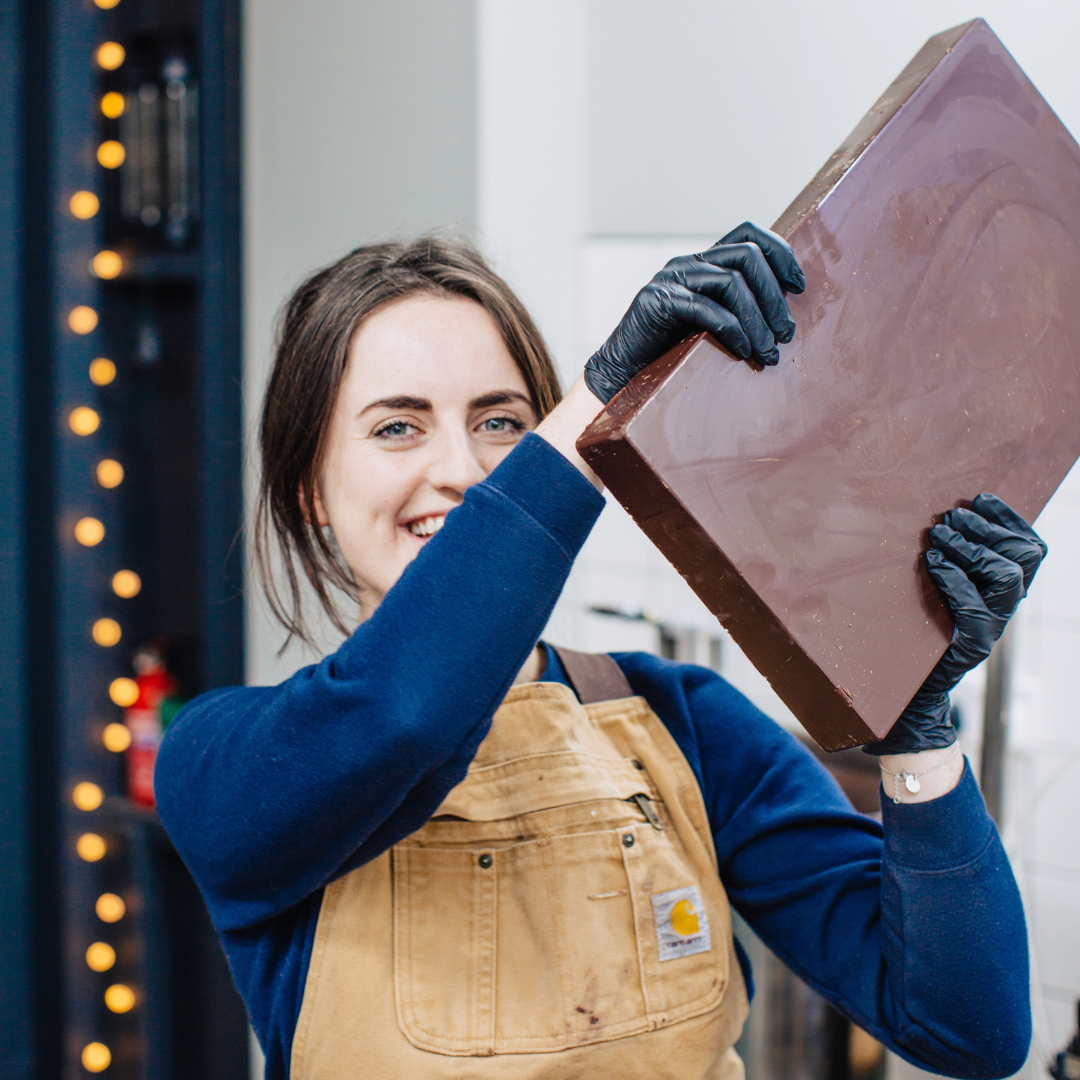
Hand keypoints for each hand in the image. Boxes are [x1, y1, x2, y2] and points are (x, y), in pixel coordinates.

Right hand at [583, 222, 805, 403]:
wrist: (621, 372)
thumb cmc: (669, 352)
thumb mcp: (710, 324)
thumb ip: (736, 309)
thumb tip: (784, 318)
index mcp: (703, 262)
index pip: (749, 234)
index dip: (780, 253)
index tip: (800, 286)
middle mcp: (688, 263)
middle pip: (747, 256)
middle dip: (775, 295)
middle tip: (787, 333)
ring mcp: (671, 280)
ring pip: (732, 282)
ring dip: (759, 319)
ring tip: (769, 352)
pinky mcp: (659, 302)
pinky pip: (707, 309)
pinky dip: (733, 331)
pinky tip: (743, 352)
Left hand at [865, 494, 1046, 755]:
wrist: (906, 692)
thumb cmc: (911, 631)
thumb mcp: (932, 589)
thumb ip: (945, 559)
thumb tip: (930, 516)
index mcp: (1002, 588)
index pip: (1030, 546)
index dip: (1010, 518)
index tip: (981, 497)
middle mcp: (1005, 606)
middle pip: (1025, 556)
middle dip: (988, 528)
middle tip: (952, 516)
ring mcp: (993, 626)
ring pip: (1009, 577)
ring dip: (973, 548)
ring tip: (938, 536)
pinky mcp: (973, 646)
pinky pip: (976, 606)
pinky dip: (955, 579)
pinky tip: (932, 563)